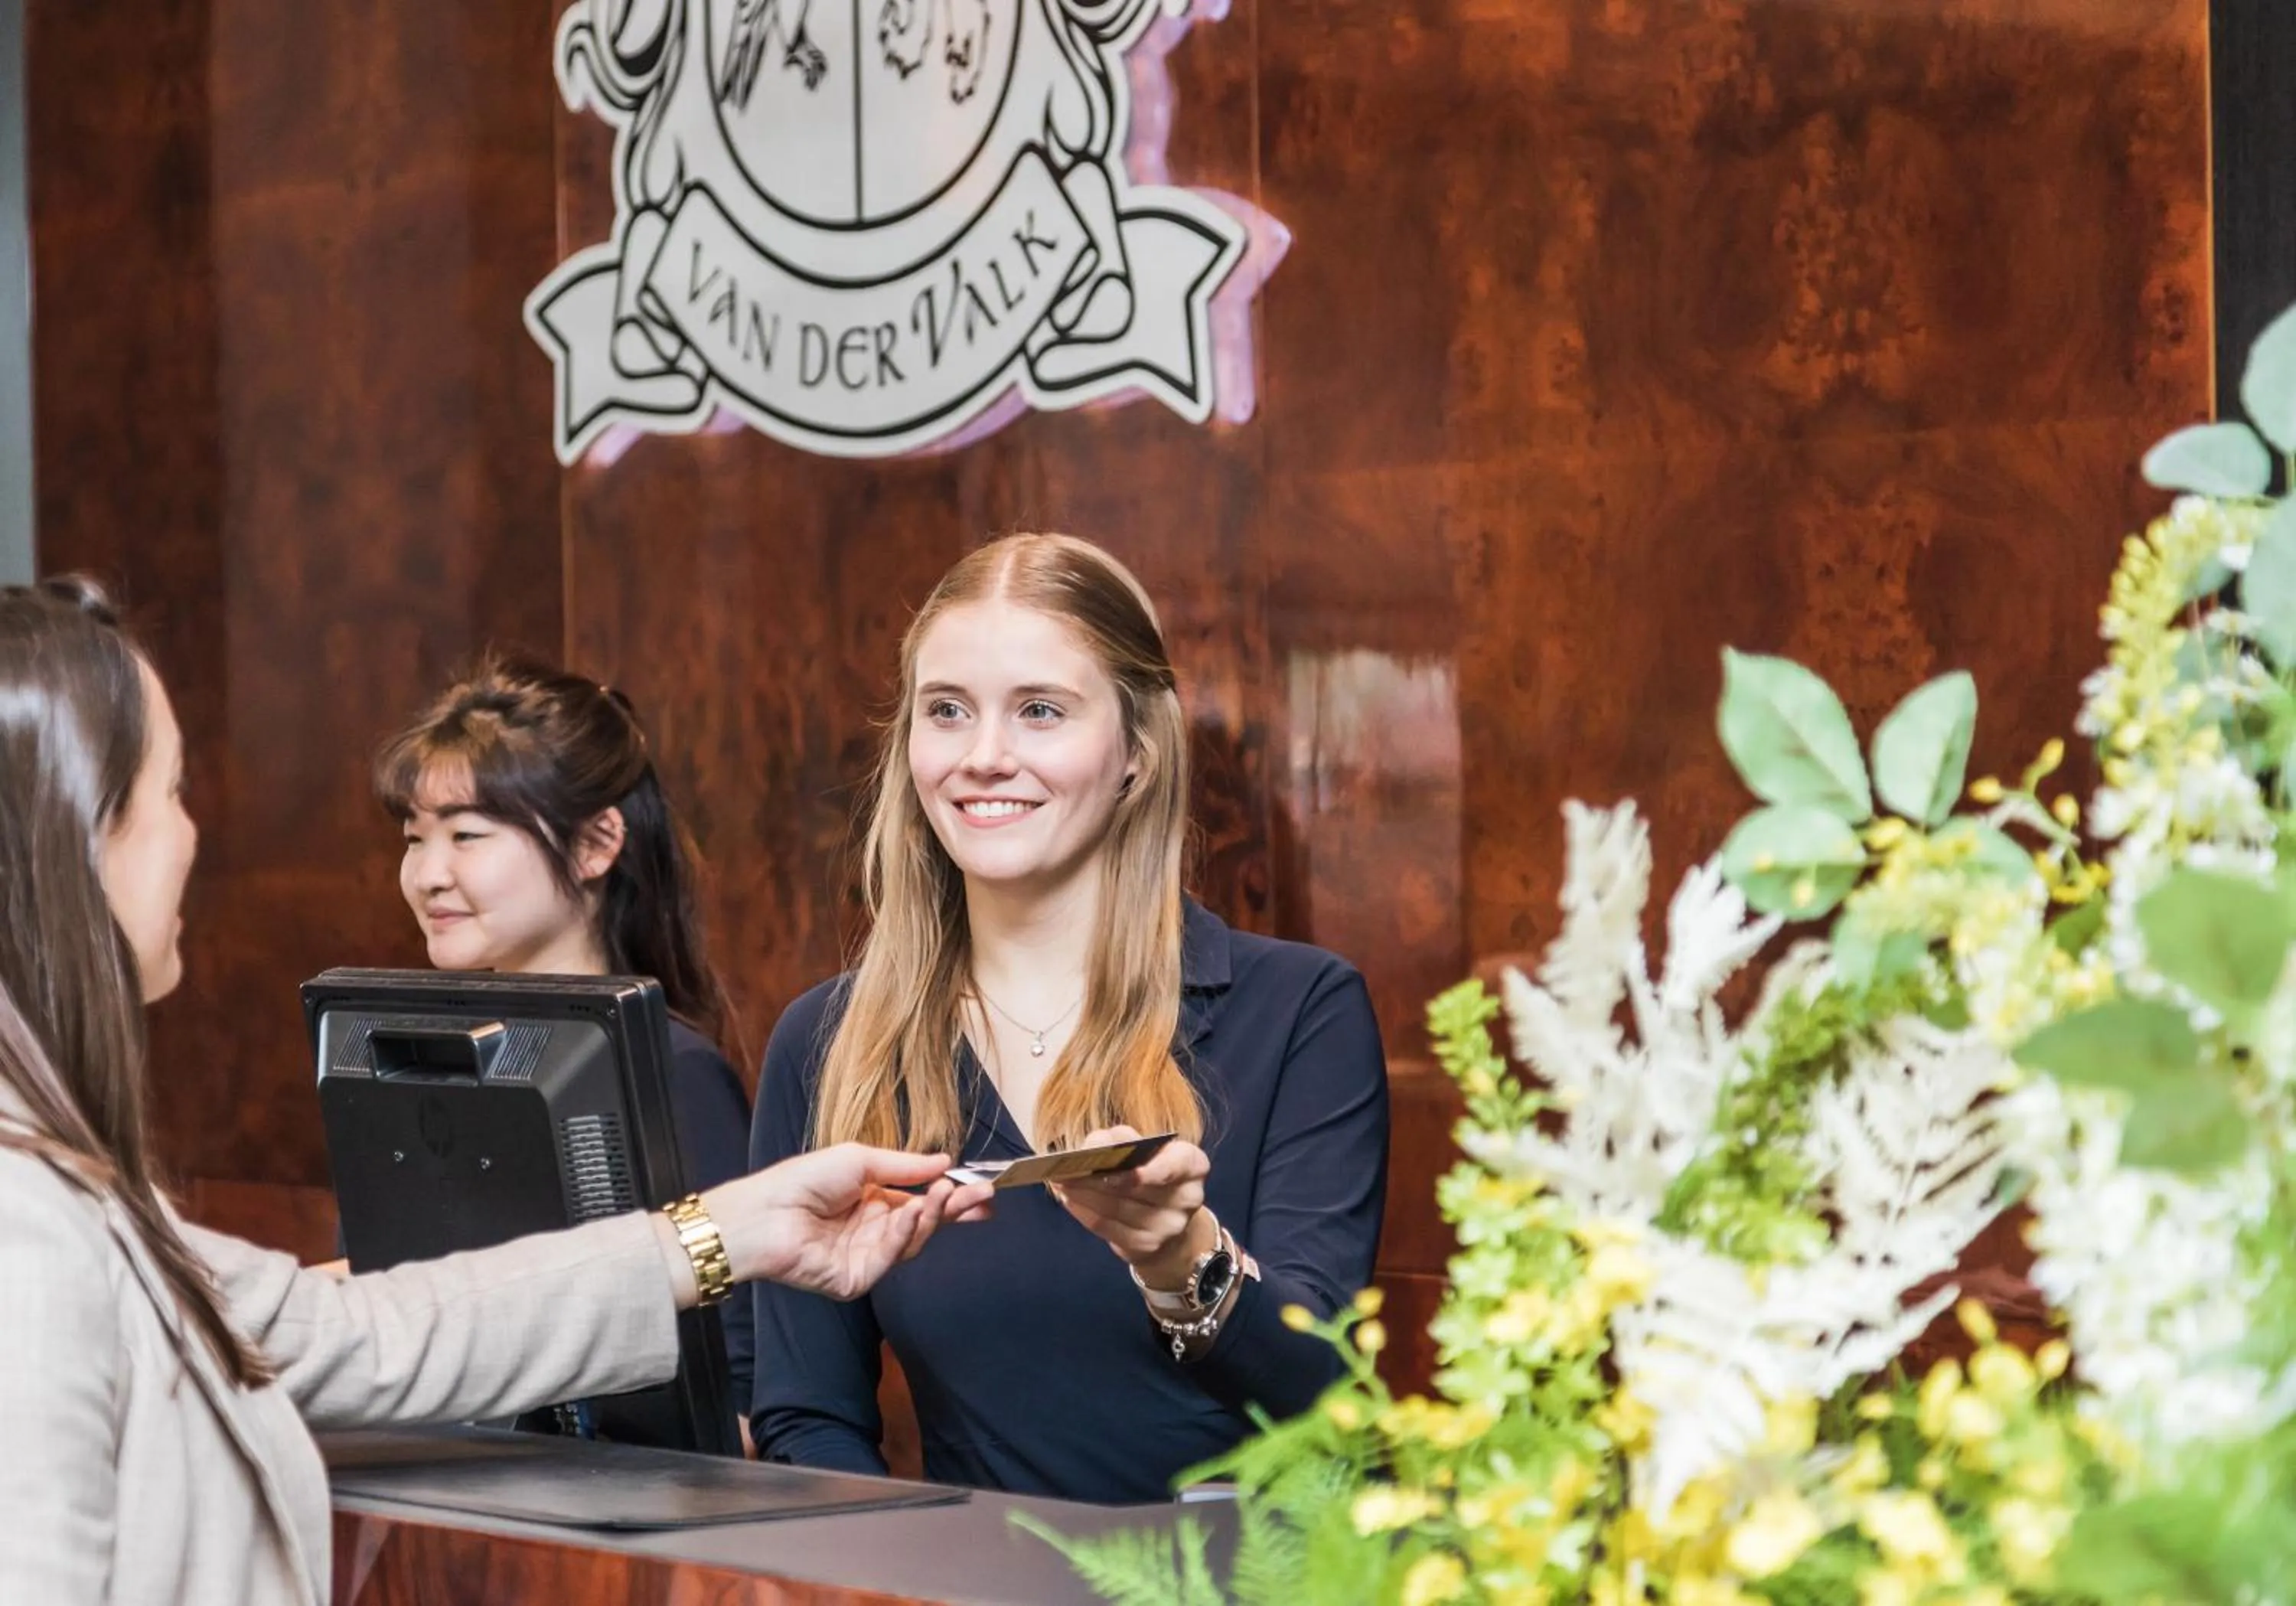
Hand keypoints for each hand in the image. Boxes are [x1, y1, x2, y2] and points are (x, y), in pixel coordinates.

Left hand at [699, 1146, 993, 1301]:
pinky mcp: (855, 1281)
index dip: (952, 1196)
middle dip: (955, 1211)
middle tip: (984, 1198)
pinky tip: (910, 1212)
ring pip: (912, 1243)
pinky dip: (902, 1235)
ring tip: (944, 1194)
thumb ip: (906, 1165)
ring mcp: (865, 1258)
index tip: (983, 1187)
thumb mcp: (860, 1160)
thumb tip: (947, 1161)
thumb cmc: (803, 1180)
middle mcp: (872, 1230)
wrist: (764, 1212)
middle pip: (925, 1225)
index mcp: (873, 1201)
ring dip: (930, 1218)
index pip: (922, 1201)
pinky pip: (889, 1259)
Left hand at [1051, 1124, 1215, 1289]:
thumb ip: (1122, 1139)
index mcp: (1193, 1166)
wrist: (1166, 1217)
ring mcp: (1169, 1227)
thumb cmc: (1152, 1170)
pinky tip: (1069, 1200)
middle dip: (1097, 1176)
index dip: (1145, 1167)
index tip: (1111, 1161)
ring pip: (1117, 1208)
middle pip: (1136, 1187)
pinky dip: (1084, 1213)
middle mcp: (1188, 1198)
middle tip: (1066, 1167)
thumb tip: (1095, 1145)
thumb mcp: (1146, 1148)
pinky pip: (1108, 1228)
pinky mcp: (1146, 1247)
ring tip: (1062, 1182)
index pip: (1173, 1164)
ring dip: (1084, 1194)